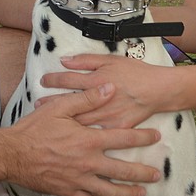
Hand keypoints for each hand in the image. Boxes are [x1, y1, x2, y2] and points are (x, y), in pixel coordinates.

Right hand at [6, 83, 161, 195]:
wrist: (11, 154)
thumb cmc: (34, 128)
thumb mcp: (60, 107)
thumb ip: (87, 98)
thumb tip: (110, 88)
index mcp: (88, 140)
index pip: (123, 138)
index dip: (142, 137)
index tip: (156, 137)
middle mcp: (87, 162)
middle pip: (122, 170)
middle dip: (141, 173)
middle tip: (156, 175)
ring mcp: (78, 179)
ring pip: (109, 190)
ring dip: (127, 192)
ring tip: (141, 193)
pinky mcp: (66, 191)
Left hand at [39, 55, 166, 128]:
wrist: (157, 90)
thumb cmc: (135, 73)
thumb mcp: (110, 60)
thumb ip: (86, 60)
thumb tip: (65, 60)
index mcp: (96, 80)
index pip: (68, 79)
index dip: (53, 80)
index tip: (43, 81)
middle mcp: (98, 99)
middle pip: (68, 102)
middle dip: (51, 103)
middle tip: (37, 104)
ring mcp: (106, 116)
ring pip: (78, 119)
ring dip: (62, 119)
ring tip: (47, 119)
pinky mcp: (114, 129)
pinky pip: (95, 133)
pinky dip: (82, 134)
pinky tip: (70, 135)